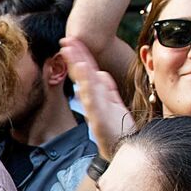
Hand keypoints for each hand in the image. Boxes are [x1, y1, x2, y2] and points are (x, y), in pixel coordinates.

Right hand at [60, 36, 134, 158]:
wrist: (124, 149)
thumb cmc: (118, 130)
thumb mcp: (114, 104)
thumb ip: (107, 88)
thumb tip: (100, 72)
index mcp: (97, 95)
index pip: (87, 71)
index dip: (80, 55)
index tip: (72, 41)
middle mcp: (93, 100)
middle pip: (82, 74)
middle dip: (74, 56)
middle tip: (66, 40)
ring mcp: (94, 107)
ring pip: (84, 82)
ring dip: (77, 65)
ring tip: (71, 49)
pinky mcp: (98, 116)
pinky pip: (92, 96)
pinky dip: (88, 83)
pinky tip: (86, 70)